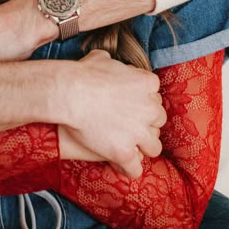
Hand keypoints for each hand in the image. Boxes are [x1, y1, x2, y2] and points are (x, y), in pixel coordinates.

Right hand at [64, 50, 165, 177]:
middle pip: (158, 120)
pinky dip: (127, 168)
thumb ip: (112, 64)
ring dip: (142, 147)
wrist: (70, 93)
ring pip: (153, 147)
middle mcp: (150, 108)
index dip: (141, 101)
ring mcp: (139, 132)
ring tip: (127, 148)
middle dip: (145, 123)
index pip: (154, 96)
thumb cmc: (82, 74)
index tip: (130, 105)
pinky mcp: (125, 152)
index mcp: (147, 83)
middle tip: (128, 125)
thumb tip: (106, 61)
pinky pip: (135, 169)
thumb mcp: (100, 59)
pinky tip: (117, 163)